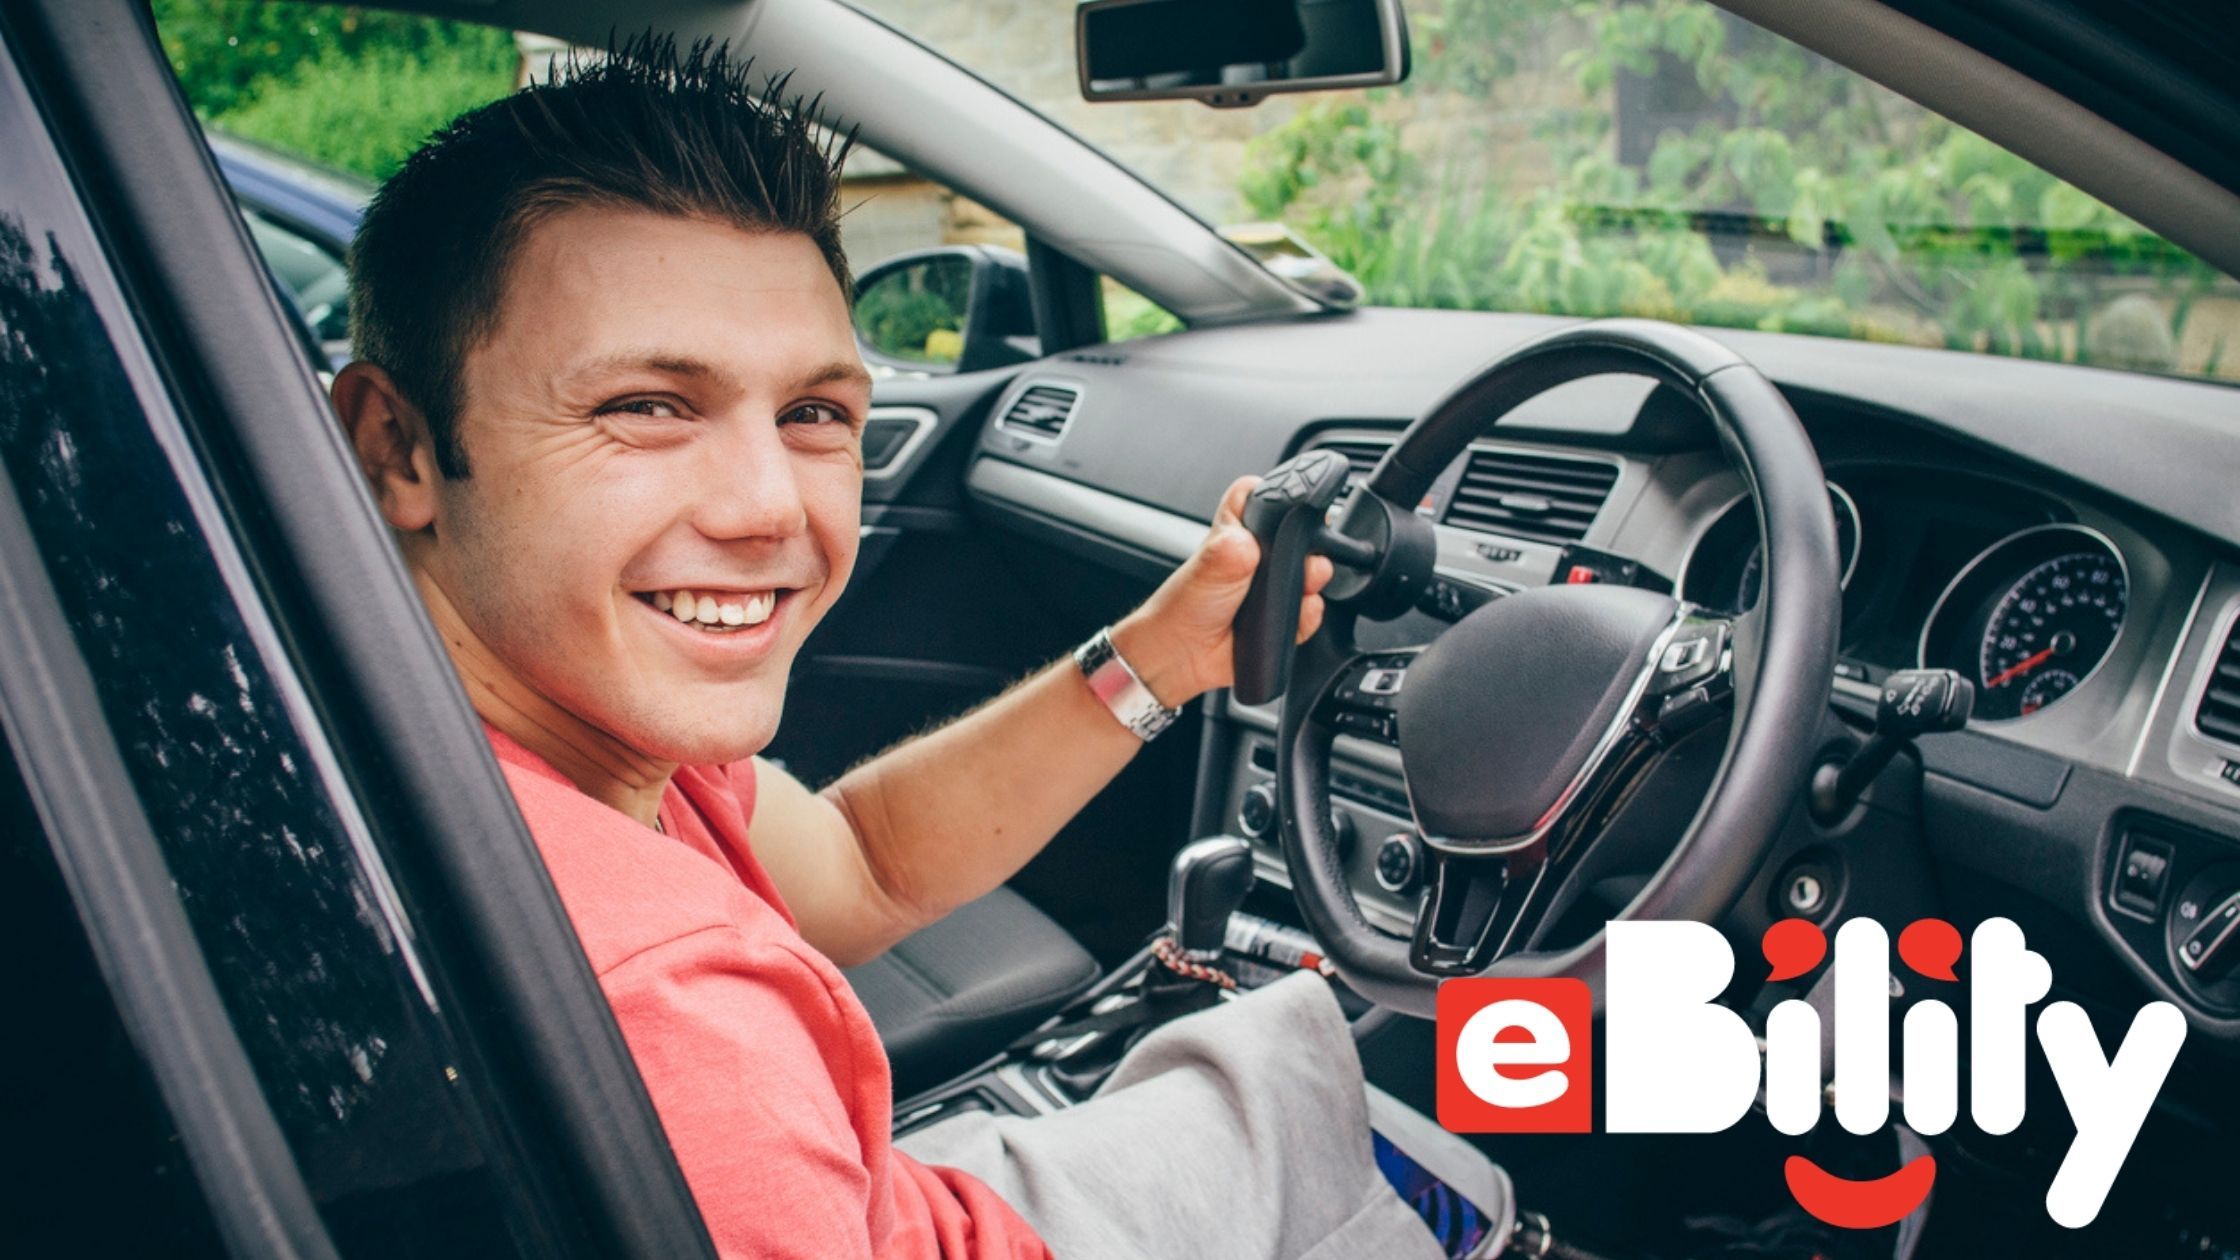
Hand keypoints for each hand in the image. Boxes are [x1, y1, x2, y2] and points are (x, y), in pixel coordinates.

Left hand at [1108, 476, 1334, 706]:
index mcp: (1237, 531)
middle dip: (1311, 545)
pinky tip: (1298, 613)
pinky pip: (1310, 611)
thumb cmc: (1185, 607)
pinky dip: (1309, 614)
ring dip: (1314, 580)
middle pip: (1299, 535)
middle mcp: (1256, 556)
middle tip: (1308, 556)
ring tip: (1305, 585)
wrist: (1183, 658)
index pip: (1262, 496)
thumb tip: (1258, 543)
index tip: (1297, 507)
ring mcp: (1271, 587)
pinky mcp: (1282, 616)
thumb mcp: (1212, 562)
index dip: (1280, 495)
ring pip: (1311, 572)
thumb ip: (1238, 544)